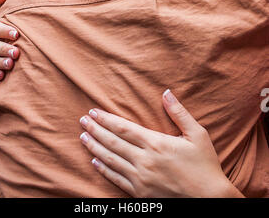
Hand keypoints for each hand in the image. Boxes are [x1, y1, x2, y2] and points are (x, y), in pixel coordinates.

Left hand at [79, 89, 243, 197]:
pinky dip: (104, 170)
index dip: (106, 119)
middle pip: (113, 142)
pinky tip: (95, 162)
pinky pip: (117, 180)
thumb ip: (179, 113)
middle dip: (95, 130)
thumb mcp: (197, 134)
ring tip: (83, 137)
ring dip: (95, 147)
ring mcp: (141, 178)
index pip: (123, 128)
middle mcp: (145, 160)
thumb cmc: (205, 165)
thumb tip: (166, 92)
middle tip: (82, 121)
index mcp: (156, 143)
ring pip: (111, 160)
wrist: (210, 199)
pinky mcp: (141, 194)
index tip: (93, 112)